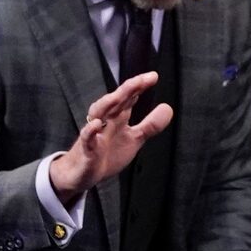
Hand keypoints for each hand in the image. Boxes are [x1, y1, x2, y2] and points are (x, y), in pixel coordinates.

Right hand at [49, 73, 170, 199]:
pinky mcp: (86, 149)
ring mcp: (94, 133)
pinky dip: (89, 130)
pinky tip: (95, 124)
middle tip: (143, 80)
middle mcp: (105, 121)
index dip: (139, 87)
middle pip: (115, 101)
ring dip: (107, 103)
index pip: (128, 98)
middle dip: (127, 89)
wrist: (83, 174)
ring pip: (98, 113)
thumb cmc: (107, 153)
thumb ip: (150, 125)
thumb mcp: (134, 139)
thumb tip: (168, 108)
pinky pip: (85, 138)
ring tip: (120, 95)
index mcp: (117, 117)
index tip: (153, 76)